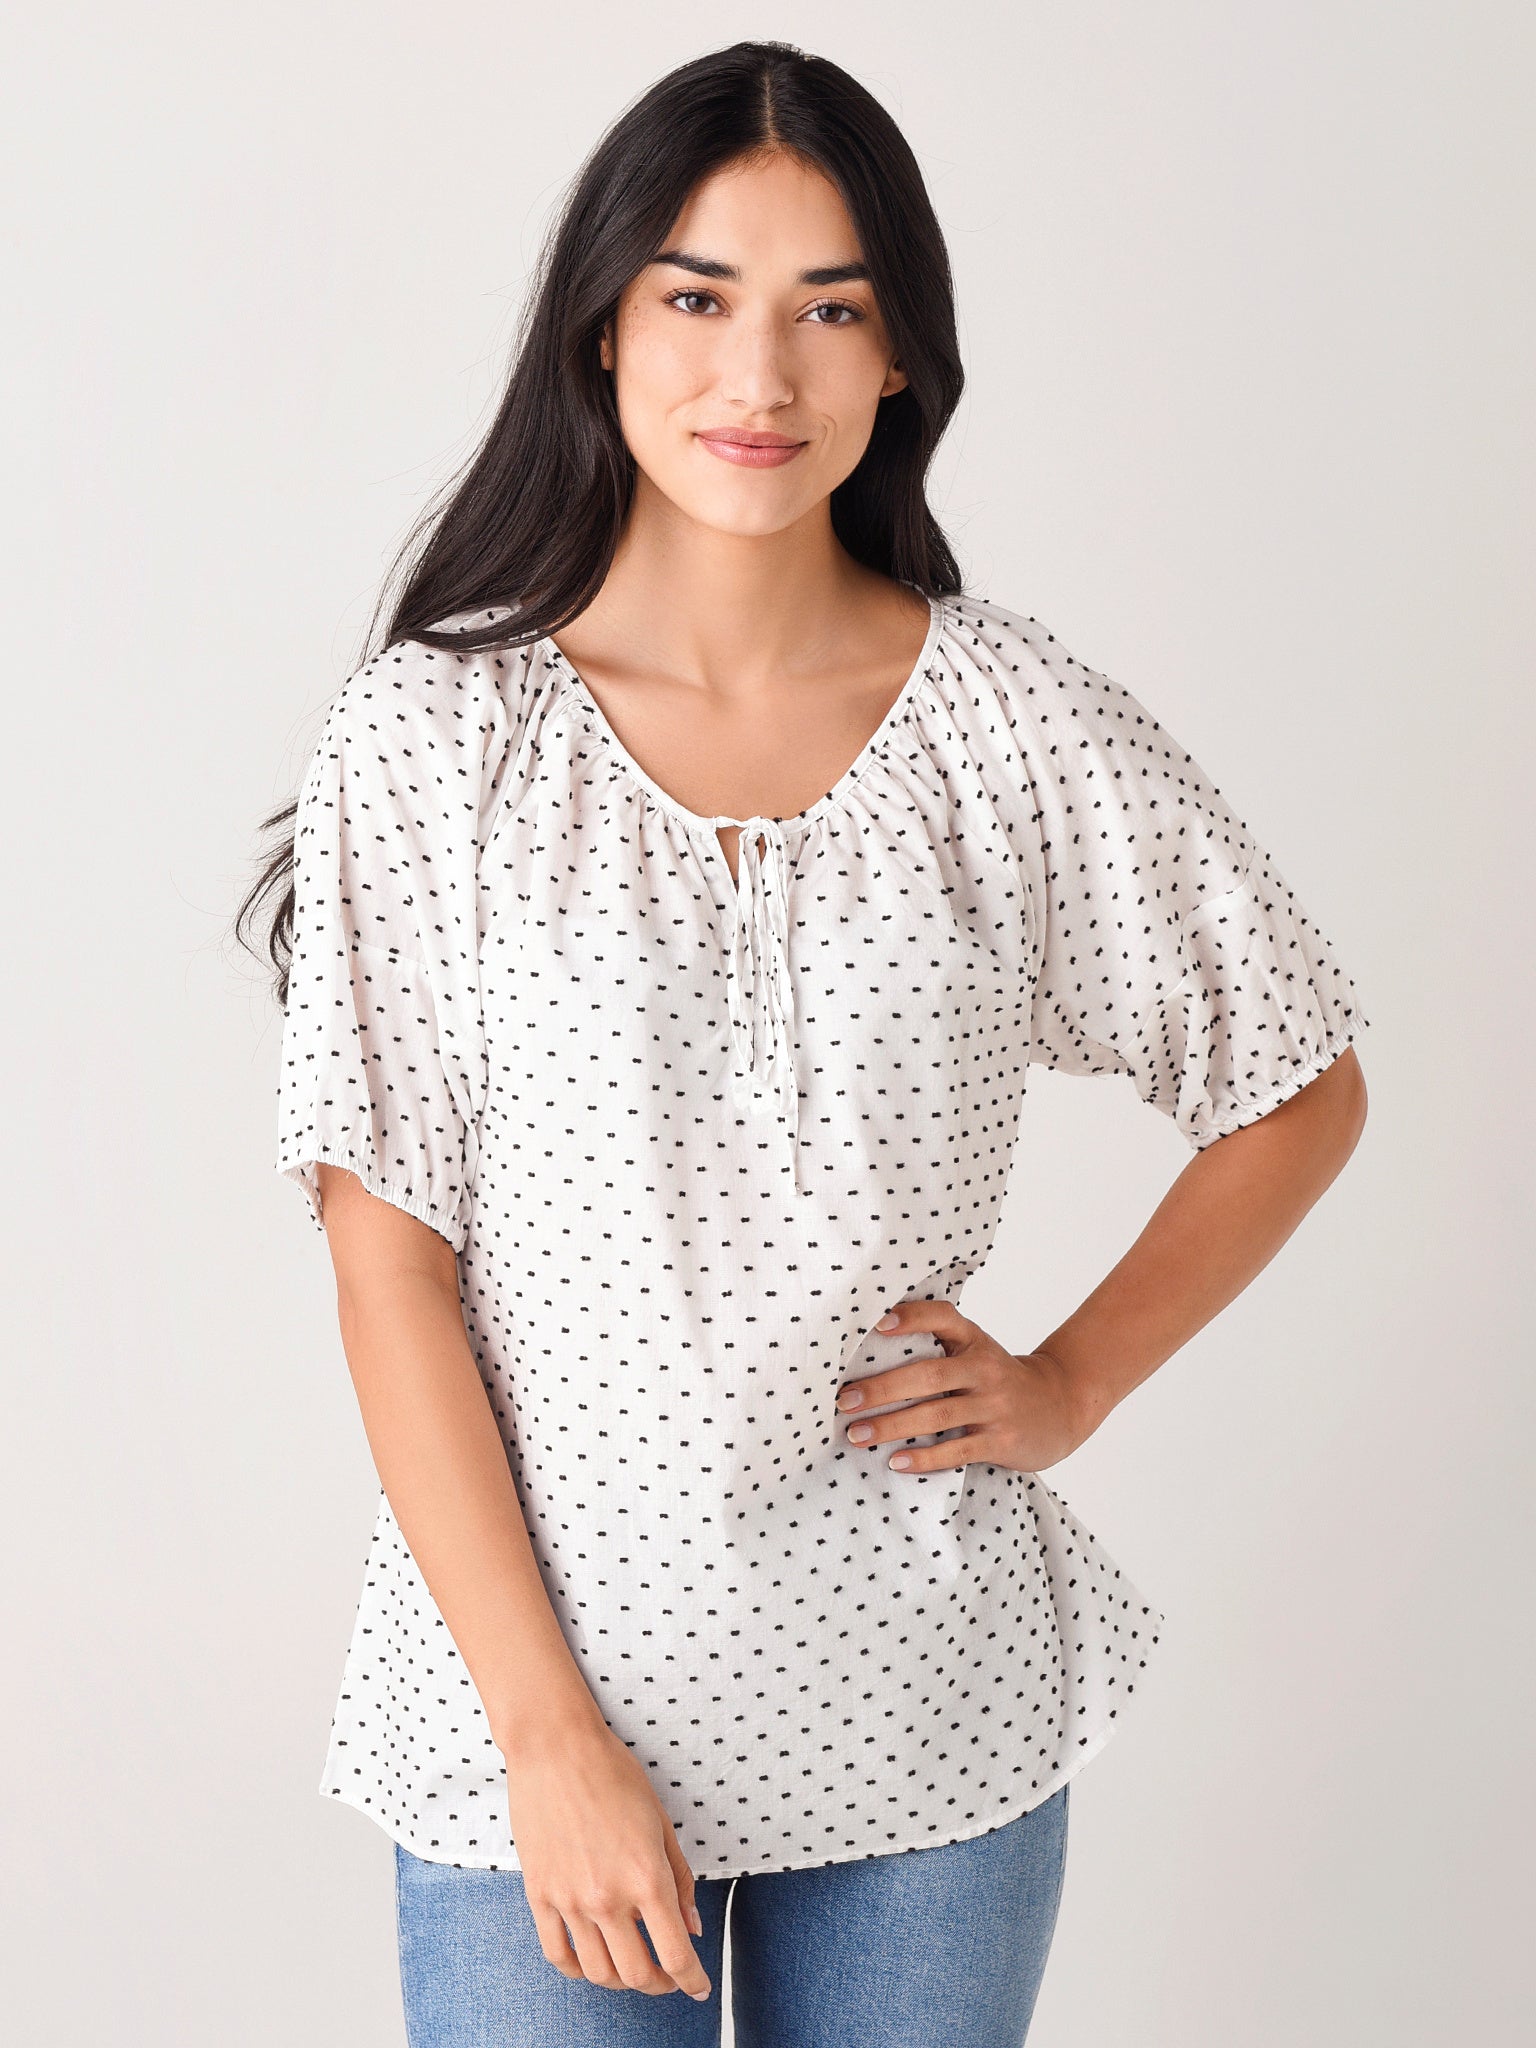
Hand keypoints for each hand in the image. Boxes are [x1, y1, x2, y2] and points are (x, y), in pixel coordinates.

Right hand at [500, 1711, 712, 2002]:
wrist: (556, 1747)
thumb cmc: (614, 1773)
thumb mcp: (660, 1822)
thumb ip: (679, 1879)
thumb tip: (692, 1927)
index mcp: (646, 1877)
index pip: (676, 1954)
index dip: (693, 1981)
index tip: (700, 1988)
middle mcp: (608, 1897)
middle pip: (637, 1975)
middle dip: (660, 1984)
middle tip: (669, 1977)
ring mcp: (570, 1900)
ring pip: (599, 1973)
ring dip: (622, 1980)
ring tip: (633, 1967)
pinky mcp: (539, 1895)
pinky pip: (558, 1955)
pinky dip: (579, 1970)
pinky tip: (592, 1962)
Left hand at [835, 1298, 1101, 1474]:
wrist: (1060, 1406)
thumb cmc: (999, 1379)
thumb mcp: (977, 1350)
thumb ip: (937, 1346)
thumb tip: (869, 1352)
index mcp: (974, 1340)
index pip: (943, 1318)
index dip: (912, 1317)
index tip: (878, 1323)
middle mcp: (985, 1369)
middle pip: (928, 1375)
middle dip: (882, 1389)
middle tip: (845, 1400)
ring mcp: (994, 1406)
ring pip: (936, 1415)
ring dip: (891, 1426)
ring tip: (856, 1435)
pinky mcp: (1001, 1440)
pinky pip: (956, 1450)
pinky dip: (924, 1458)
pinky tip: (896, 1461)